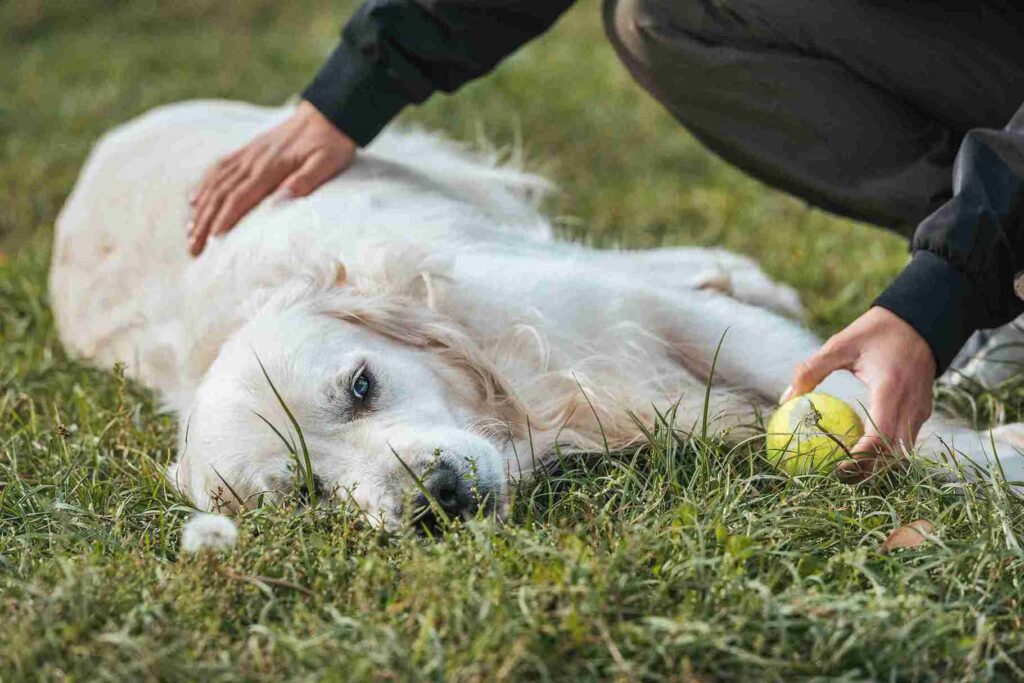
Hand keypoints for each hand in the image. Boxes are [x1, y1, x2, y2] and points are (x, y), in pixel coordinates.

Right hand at [187, 100, 355, 255]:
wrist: (328, 113)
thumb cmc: (331, 142)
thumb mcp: (326, 162)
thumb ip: (305, 181)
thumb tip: (282, 201)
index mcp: (270, 167)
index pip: (240, 198)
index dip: (224, 220)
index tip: (213, 242)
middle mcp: (252, 160)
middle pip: (220, 194)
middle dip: (204, 223)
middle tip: (193, 249)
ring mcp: (248, 154)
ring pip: (215, 183)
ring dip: (200, 209)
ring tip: (189, 233)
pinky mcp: (249, 150)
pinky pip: (219, 168)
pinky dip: (203, 185)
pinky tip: (194, 200)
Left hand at [783, 306, 936, 481]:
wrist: (921, 319)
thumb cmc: (876, 331)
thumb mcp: (840, 344)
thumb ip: (811, 370)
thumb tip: (787, 397)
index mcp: (890, 390)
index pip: (879, 438)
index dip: (860, 460)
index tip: (836, 469)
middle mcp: (911, 405)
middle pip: (892, 454)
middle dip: (868, 471)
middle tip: (837, 479)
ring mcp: (921, 410)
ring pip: (901, 451)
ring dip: (878, 464)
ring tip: (848, 470)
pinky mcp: (923, 411)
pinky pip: (905, 439)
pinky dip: (886, 450)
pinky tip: (862, 450)